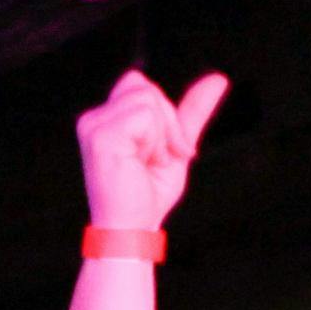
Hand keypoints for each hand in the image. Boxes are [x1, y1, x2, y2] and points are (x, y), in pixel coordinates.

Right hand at [76, 70, 228, 231]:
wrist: (132, 230)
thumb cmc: (147, 196)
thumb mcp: (175, 145)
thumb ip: (190, 112)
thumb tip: (218, 79)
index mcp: (104, 120)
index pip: (140, 84)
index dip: (163, 115)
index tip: (163, 152)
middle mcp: (92, 120)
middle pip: (145, 87)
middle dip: (167, 123)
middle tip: (159, 159)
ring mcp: (93, 127)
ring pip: (147, 98)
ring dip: (161, 134)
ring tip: (149, 162)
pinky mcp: (100, 137)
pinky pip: (145, 115)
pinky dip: (156, 140)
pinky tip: (143, 163)